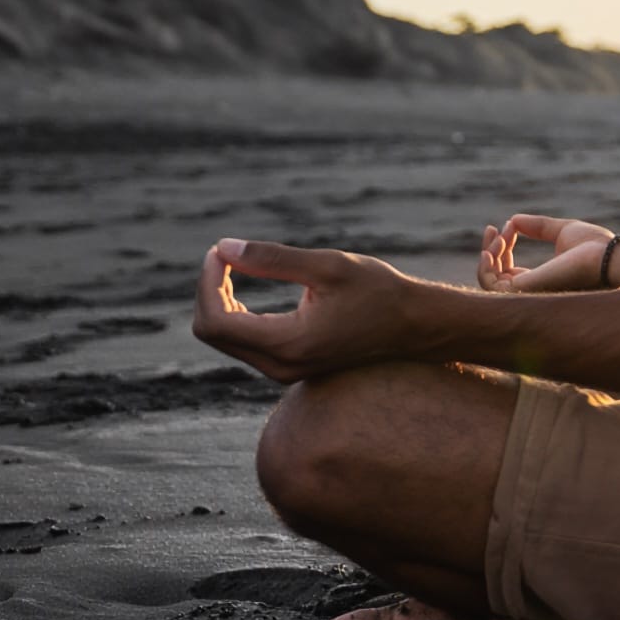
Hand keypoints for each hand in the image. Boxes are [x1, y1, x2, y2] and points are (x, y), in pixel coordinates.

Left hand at [193, 238, 424, 382]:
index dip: (207, 283)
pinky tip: (241, 289)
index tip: (220, 250)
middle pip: (213, 333)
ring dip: (219, 302)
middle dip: (209, 291)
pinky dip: (234, 315)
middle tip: (224, 254)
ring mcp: (283, 371)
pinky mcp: (288, 367)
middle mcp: (281, 366)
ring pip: (225, 339)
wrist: (412, 325)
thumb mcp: (327, 266)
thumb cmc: (377, 291)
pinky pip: (242, 344)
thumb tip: (224, 248)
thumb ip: (273, 259)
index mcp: (289, 343)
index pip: (216, 322)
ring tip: (234, 265)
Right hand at [477, 214, 618, 292]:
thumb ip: (538, 226)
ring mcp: (528, 293)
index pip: (507, 269)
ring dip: (488, 256)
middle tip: (493, 228)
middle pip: (495, 276)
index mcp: (540, 278)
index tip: (509, 224)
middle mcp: (532, 290)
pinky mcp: (525, 292)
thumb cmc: (593, 246)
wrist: (606, 257)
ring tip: (498, 235)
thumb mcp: (561, 231)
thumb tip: (514, 219)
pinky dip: (484, 269)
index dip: (503, 246)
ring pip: (489, 282)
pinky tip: (490, 250)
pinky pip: (491, 288)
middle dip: (490, 249)